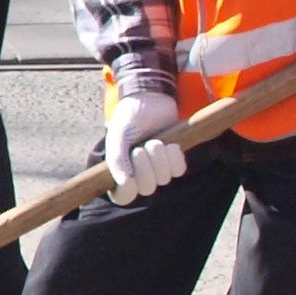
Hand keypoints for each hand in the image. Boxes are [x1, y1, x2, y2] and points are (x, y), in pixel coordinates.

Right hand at [103, 88, 186, 203]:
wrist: (152, 98)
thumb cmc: (130, 116)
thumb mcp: (118, 135)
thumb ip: (116, 159)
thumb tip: (123, 182)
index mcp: (119, 170)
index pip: (124, 196)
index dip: (128, 188)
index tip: (129, 175)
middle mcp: (138, 173)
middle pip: (147, 188)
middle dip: (146, 167)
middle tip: (141, 147)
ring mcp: (158, 168)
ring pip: (164, 179)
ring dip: (160, 158)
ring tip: (155, 141)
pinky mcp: (174, 161)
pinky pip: (179, 170)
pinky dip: (174, 157)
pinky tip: (170, 144)